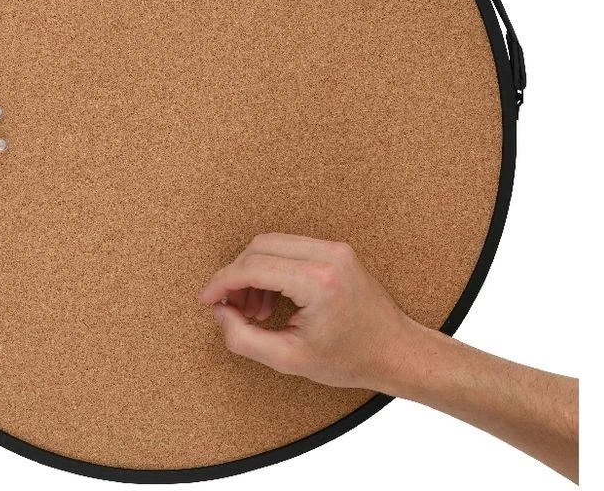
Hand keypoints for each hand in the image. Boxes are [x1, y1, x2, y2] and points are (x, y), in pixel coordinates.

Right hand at [198, 232, 417, 389]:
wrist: (396, 351)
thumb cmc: (351, 360)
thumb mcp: (290, 360)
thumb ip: (245, 338)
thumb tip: (219, 314)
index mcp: (317, 281)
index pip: (252, 266)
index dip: (221, 282)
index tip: (206, 300)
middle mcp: (326, 255)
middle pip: (259, 247)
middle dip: (236, 275)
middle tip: (230, 309)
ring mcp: (334, 248)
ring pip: (273, 244)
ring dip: (253, 271)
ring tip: (253, 310)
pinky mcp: (336, 250)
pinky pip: (291, 248)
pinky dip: (273, 268)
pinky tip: (272, 300)